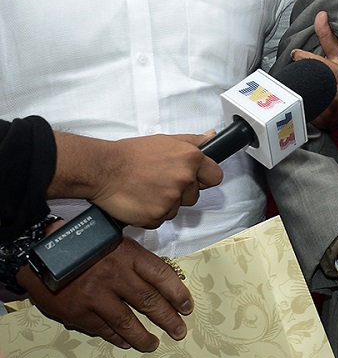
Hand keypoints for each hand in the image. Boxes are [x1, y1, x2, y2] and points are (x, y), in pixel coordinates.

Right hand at [18, 231, 191, 351]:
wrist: (41, 250)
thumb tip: (159, 279)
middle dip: (167, 318)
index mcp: (127, 254)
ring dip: (143, 336)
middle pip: (149, 301)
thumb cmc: (82, 243)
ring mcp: (95, 295)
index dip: (178, 293)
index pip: (162, 275)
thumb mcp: (114, 240)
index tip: (187, 306)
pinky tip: (127, 342)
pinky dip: (118, 337)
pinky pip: (103, 329)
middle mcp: (115, 275)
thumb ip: (135, 259)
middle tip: (178, 330)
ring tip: (154, 343)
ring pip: (127, 321)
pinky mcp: (78, 311)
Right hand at [54, 132, 222, 228]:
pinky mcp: (156, 215)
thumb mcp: (165, 140)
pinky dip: (150, 214)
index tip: (194, 179)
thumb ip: (192, 141)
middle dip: (181, 192)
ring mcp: (171, 199)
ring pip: (177, 209)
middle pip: (194, 196)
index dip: (204, 178)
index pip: (215, 176)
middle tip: (160, 182)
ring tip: (146, 189)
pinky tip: (140, 200)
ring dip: (165, 204)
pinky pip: (160, 220)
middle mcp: (184, 179)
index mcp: (191, 159)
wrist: (102, 169)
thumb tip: (211, 137)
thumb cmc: (130, 154)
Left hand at [290, 11, 337, 127]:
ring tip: (306, 87)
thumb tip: (320, 14)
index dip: (300, 56)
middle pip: (304, 84)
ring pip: (305, 100)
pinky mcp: (326, 123)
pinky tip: (311, 102)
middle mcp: (337, 96)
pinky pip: (308, 112)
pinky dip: (308, 106)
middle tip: (299, 72)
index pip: (310, 62)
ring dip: (303, 93)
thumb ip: (328, 37)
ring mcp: (332, 112)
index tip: (297, 54)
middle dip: (299, 77)